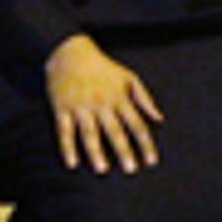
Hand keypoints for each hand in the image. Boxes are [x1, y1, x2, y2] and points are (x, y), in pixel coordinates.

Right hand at [46, 36, 159, 174]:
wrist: (70, 51)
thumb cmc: (102, 67)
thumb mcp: (129, 77)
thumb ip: (145, 98)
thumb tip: (159, 118)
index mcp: (119, 98)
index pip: (137, 124)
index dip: (146, 144)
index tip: (151, 161)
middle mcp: (101, 103)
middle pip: (114, 130)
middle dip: (123, 150)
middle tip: (131, 169)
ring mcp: (81, 106)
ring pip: (89, 133)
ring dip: (96, 152)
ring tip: (102, 169)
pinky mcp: (62, 108)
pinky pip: (64, 131)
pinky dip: (67, 147)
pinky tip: (72, 163)